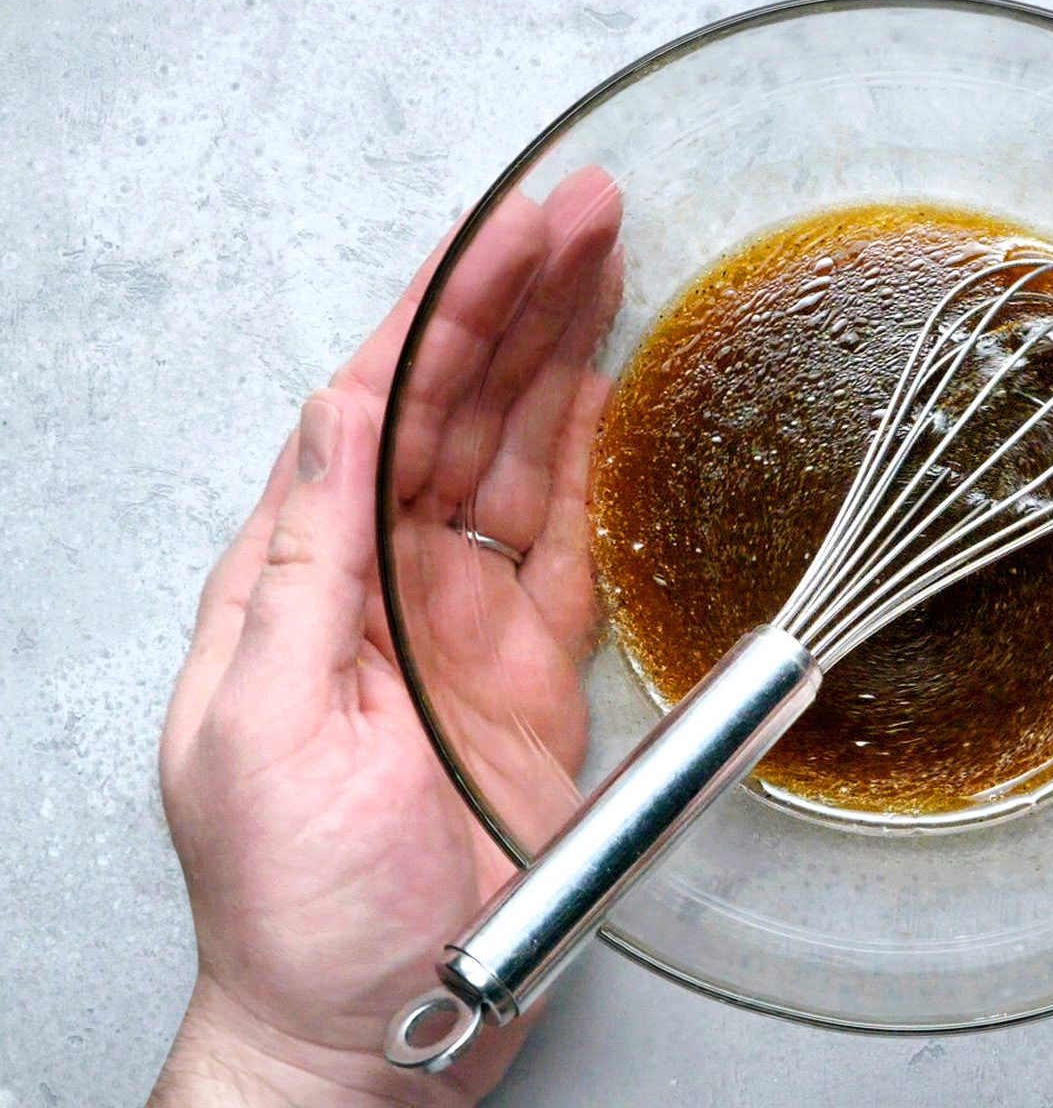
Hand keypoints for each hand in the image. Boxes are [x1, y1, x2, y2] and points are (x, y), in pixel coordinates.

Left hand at [151, 171, 622, 1105]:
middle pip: (454, 406)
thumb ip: (306, 568)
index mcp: (304, 577)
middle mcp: (383, 581)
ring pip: (515, 455)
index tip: (505, 230)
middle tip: (583, 210)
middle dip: (515, 299)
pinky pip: (567, 542)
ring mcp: (461, 622)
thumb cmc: (297, 904)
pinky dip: (591, 462)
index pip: (373, 402)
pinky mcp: (533, 671)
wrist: (376, 1024)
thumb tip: (334, 415)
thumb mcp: (263, 728)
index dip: (443, 307)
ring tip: (604, 262)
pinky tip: (606, 391)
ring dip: (559, 355)